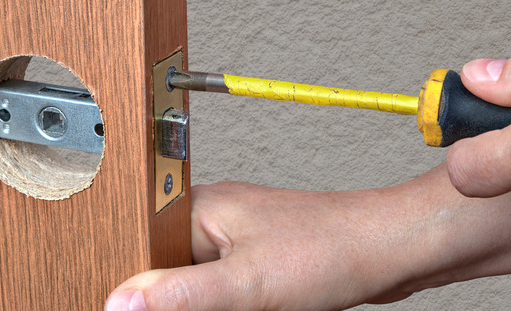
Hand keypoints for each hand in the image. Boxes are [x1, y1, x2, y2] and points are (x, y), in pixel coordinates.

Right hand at [106, 167, 510, 310]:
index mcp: (200, 209)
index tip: (127, 306)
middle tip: (191, 304)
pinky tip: (245, 308)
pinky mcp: (260, 265)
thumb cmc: (332, 246)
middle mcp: (214, 222)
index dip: (130, 284)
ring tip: (243, 303)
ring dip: (198, 303)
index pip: (139, 246)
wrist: (391, 249)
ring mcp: (238, 243)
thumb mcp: (246, 282)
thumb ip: (179, 294)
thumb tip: (120, 301)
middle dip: (169, 298)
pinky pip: (224, 292)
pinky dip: (223, 306)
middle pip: (165, 270)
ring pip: (195, 286)